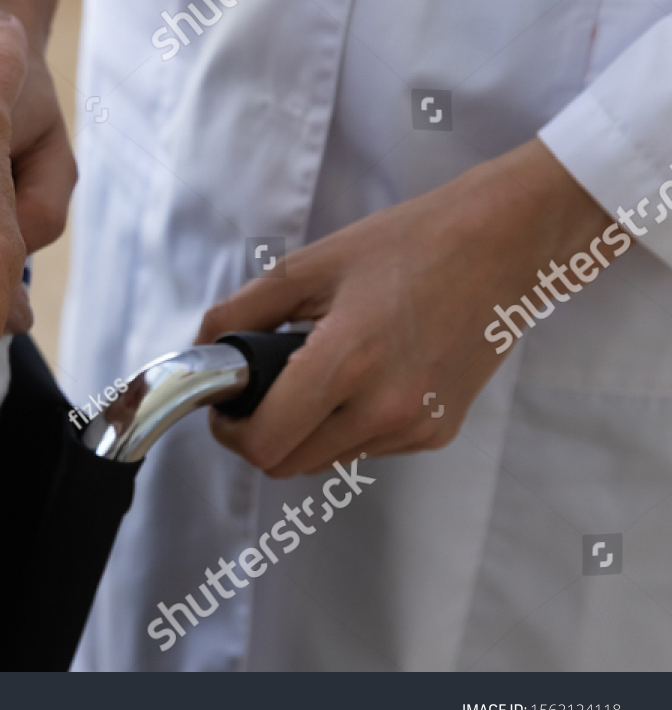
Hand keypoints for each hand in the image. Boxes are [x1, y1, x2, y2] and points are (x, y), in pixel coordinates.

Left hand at [195, 138, 613, 476]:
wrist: (504, 245)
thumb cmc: (410, 245)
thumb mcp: (308, 266)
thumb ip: (241, 312)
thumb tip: (204, 350)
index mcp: (347, 363)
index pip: (264, 444)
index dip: (230, 431)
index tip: (226, 406)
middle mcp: (386, 409)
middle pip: (287, 464)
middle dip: (260, 435)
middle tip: (257, 393)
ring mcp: (416, 426)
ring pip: (325, 461)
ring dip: (303, 432)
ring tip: (314, 375)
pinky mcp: (438, 432)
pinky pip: (367, 449)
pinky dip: (346, 427)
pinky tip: (360, 379)